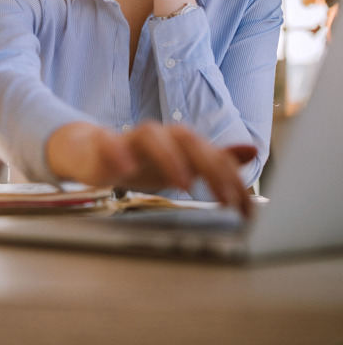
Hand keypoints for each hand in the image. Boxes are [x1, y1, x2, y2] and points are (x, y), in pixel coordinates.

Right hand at [46, 121, 256, 215]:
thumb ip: (215, 160)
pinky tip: (127, 168)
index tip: (246, 208)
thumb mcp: (182, 163)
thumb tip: (251, 151)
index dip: (232, 179)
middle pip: (187, 140)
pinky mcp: (104, 145)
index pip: (212, 155)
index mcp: (179, 142)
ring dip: (169, 157)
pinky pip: (110, 143)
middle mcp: (159, 137)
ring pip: (151, 136)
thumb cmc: (140, 160)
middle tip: (224, 198)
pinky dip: (119, 152)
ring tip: (183, 184)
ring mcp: (130, 139)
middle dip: (210, 167)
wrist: (92, 152)